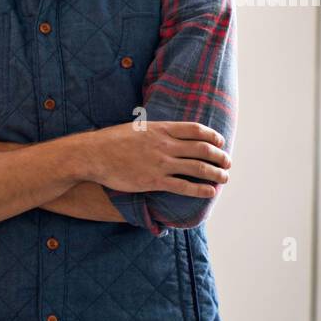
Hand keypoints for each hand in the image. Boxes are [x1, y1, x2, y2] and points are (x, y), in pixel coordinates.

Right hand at [81, 121, 230, 197]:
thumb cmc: (111, 141)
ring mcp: (161, 163)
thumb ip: (155, 131)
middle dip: (220, 156)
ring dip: (216, 173)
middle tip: (227, 162)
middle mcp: (165, 145)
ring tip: (224, 178)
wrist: (93, 155)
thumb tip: (166, 133)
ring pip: (198, 168)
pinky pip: (184, 186)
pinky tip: (210, 192)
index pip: (197, 130)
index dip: (213, 136)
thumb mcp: (137, 128)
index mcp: (161, 129)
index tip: (221, 142)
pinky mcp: (154, 181)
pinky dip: (201, 190)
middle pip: (203, 149)